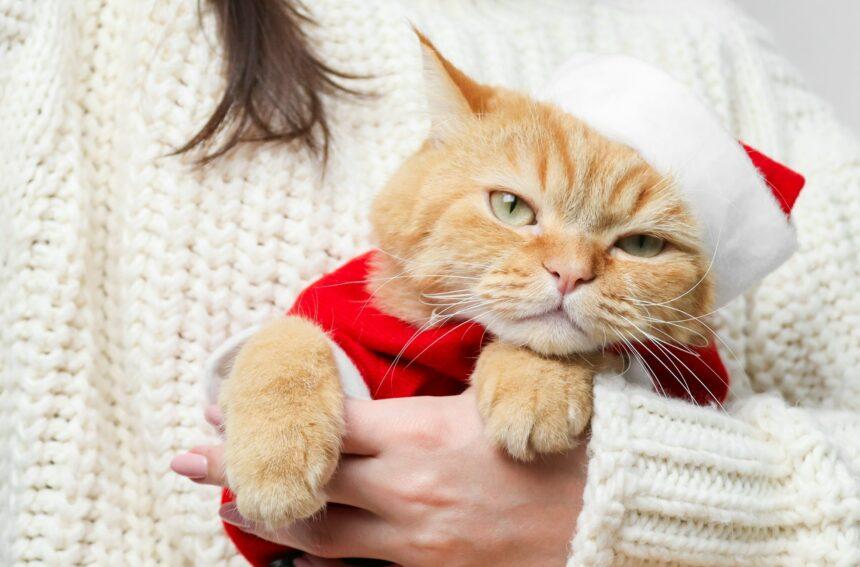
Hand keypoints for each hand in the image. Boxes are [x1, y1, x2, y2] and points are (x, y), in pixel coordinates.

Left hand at [171, 390, 587, 565]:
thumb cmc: (563, 440)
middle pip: (302, 484)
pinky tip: (299, 557)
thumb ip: (443, 380)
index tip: (221, 414)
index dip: (265, 423)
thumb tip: (411, 352)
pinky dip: (322, 561)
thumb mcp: (500, 392)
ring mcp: (413, 543)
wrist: (614, 511)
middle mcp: (403, 494)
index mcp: (418, 439)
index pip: (320, 429)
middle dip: (236, 472)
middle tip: (188, 461)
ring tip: (230, 505)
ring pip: (320, 535)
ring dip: (270, 517)